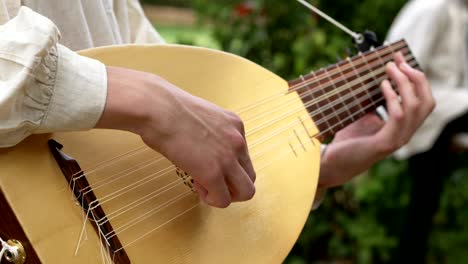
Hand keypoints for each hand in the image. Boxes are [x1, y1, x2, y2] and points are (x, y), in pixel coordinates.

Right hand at [96, 67, 255, 207]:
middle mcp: (238, 141)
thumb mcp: (201, 116)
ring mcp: (228, 158)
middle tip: (211, 182)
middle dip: (232, 185)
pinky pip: (223, 200)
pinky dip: (211, 199)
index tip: (207, 163)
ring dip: (226, 194)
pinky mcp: (213, 173)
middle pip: (250, 177)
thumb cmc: (168, 109)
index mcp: (235, 125)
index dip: (227, 166)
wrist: (158, 108)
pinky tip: (196, 184)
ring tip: (204, 185)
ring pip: (246, 192)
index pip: (244, 157)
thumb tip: (205, 148)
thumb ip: (211, 132)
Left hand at [318, 52, 434, 188]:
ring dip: (404, 83)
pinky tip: (382, 85)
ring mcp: (397, 139)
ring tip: (389, 69)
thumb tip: (369, 77)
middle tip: (398, 62)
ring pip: (415, 106)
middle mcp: (405, 134)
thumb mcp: (362, 117)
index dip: (415, 78)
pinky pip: (397, 116)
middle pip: (427, 101)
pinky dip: (392, 97)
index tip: (399, 59)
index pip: (422, 100)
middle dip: (416, 78)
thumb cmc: (346, 140)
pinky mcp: (385, 144)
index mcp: (403, 127)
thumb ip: (371, 102)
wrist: (332, 163)